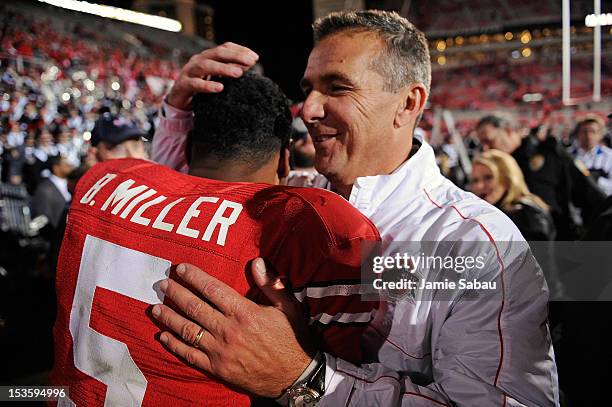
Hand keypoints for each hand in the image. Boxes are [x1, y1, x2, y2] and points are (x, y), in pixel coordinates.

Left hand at [152, 260, 312, 397]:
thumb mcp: (289, 307)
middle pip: (194, 307)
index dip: (194, 277)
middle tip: (161, 284)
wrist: (294, 377)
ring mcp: (220, 351)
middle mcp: (228, 330)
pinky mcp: (217, 368)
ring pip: (187, 330)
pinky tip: (162, 337)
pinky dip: (174, 345)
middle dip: (175, 293)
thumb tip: (256, 262)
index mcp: (245, 312)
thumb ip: (271, 284)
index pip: (212, 289)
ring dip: (169, 318)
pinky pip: (190, 355)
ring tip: (155, 308)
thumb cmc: (292, 339)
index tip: (180, 269)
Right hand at [166, 42, 258, 110]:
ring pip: (206, 65)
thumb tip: (250, 64)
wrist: (178, 101)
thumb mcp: (217, 77)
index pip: (225, 47)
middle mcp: (198, 60)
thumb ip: (231, 70)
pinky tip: (220, 88)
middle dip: (235, 56)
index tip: (255, 58)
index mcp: (208, 57)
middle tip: (250, 62)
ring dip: (223, 68)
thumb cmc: (200, 88)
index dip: (240, 50)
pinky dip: (208, 85)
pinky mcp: (183, 85)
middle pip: (217, 53)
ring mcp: (189, 71)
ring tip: (238, 73)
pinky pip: (195, 84)